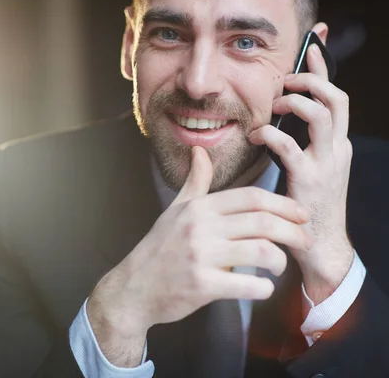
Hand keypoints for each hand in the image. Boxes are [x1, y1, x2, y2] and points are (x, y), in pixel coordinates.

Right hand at [86, 146, 311, 367]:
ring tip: (280, 267)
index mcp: (199, 207)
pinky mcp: (202, 285)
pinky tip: (262, 288)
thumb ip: (195, 183)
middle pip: (263, 222)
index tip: (302, 214)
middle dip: (294, 232)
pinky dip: (263, 289)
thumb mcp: (175, 211)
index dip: (283, 205)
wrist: (134, 287)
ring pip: (261, 251)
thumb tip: (200, 151)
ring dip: (280, 261)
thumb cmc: (159, 248)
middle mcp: (200, 227)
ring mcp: (200, 256)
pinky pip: (248, 285)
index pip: (252, 198)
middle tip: (306, 241)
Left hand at [249, 43, 354, 303]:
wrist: (319, 246)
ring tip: (275, 104)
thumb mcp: (309, 169)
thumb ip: (298, 142)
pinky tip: (255, 136)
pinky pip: (290, 147)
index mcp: (335, 144)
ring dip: (297, 101)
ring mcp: (326, 164)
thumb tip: (276, 120)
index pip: (336, 97)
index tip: (310, 44)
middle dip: (312, 79)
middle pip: (336, 97)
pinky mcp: (308, 182)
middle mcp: (337, 149)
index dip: (324, 68)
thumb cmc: (306, 206)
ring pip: (322, 115)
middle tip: (284, 80)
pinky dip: (270, 135)